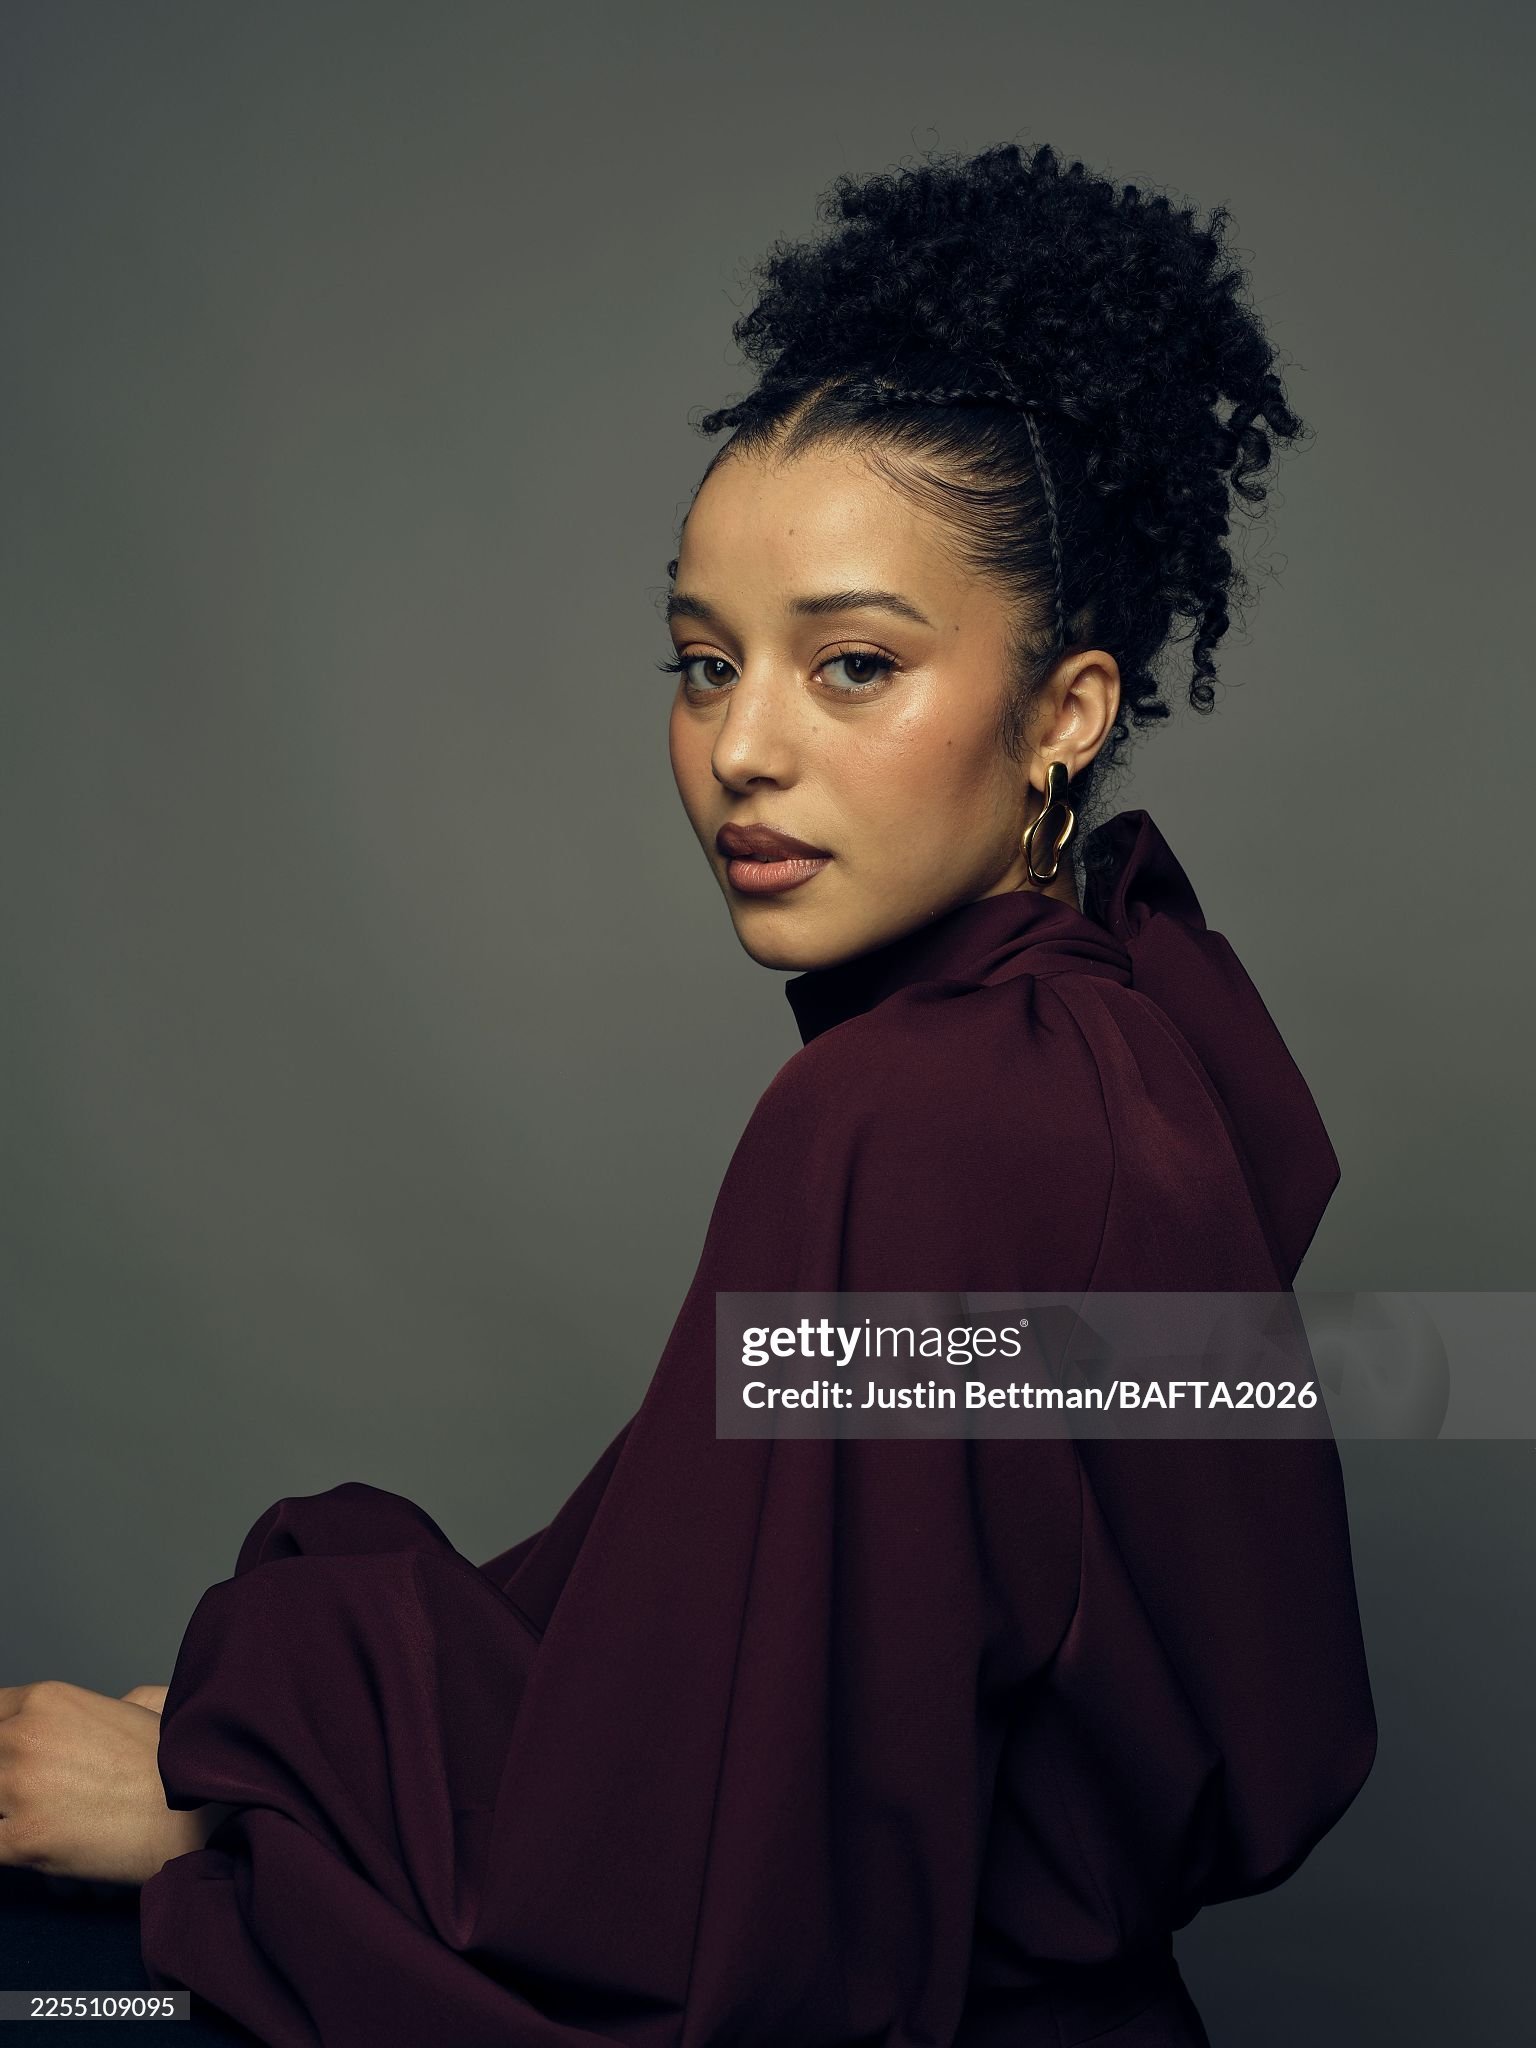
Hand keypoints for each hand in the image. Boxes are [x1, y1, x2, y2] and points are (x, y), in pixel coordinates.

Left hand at [0, 1680, 230, 1886]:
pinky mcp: (22, 1840)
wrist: (200, 1811)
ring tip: (34, 1823)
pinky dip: (7, 1849)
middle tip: (27, 1799)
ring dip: (5, 1815)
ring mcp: (18, 1788)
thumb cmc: (174, 1764)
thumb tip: (108, 1711)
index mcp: (46, 1701)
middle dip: (2, 1786)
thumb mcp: (140, 1705)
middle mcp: (23, 1736)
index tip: (9, 1762)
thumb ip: (102, 1705)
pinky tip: (31, 1849)